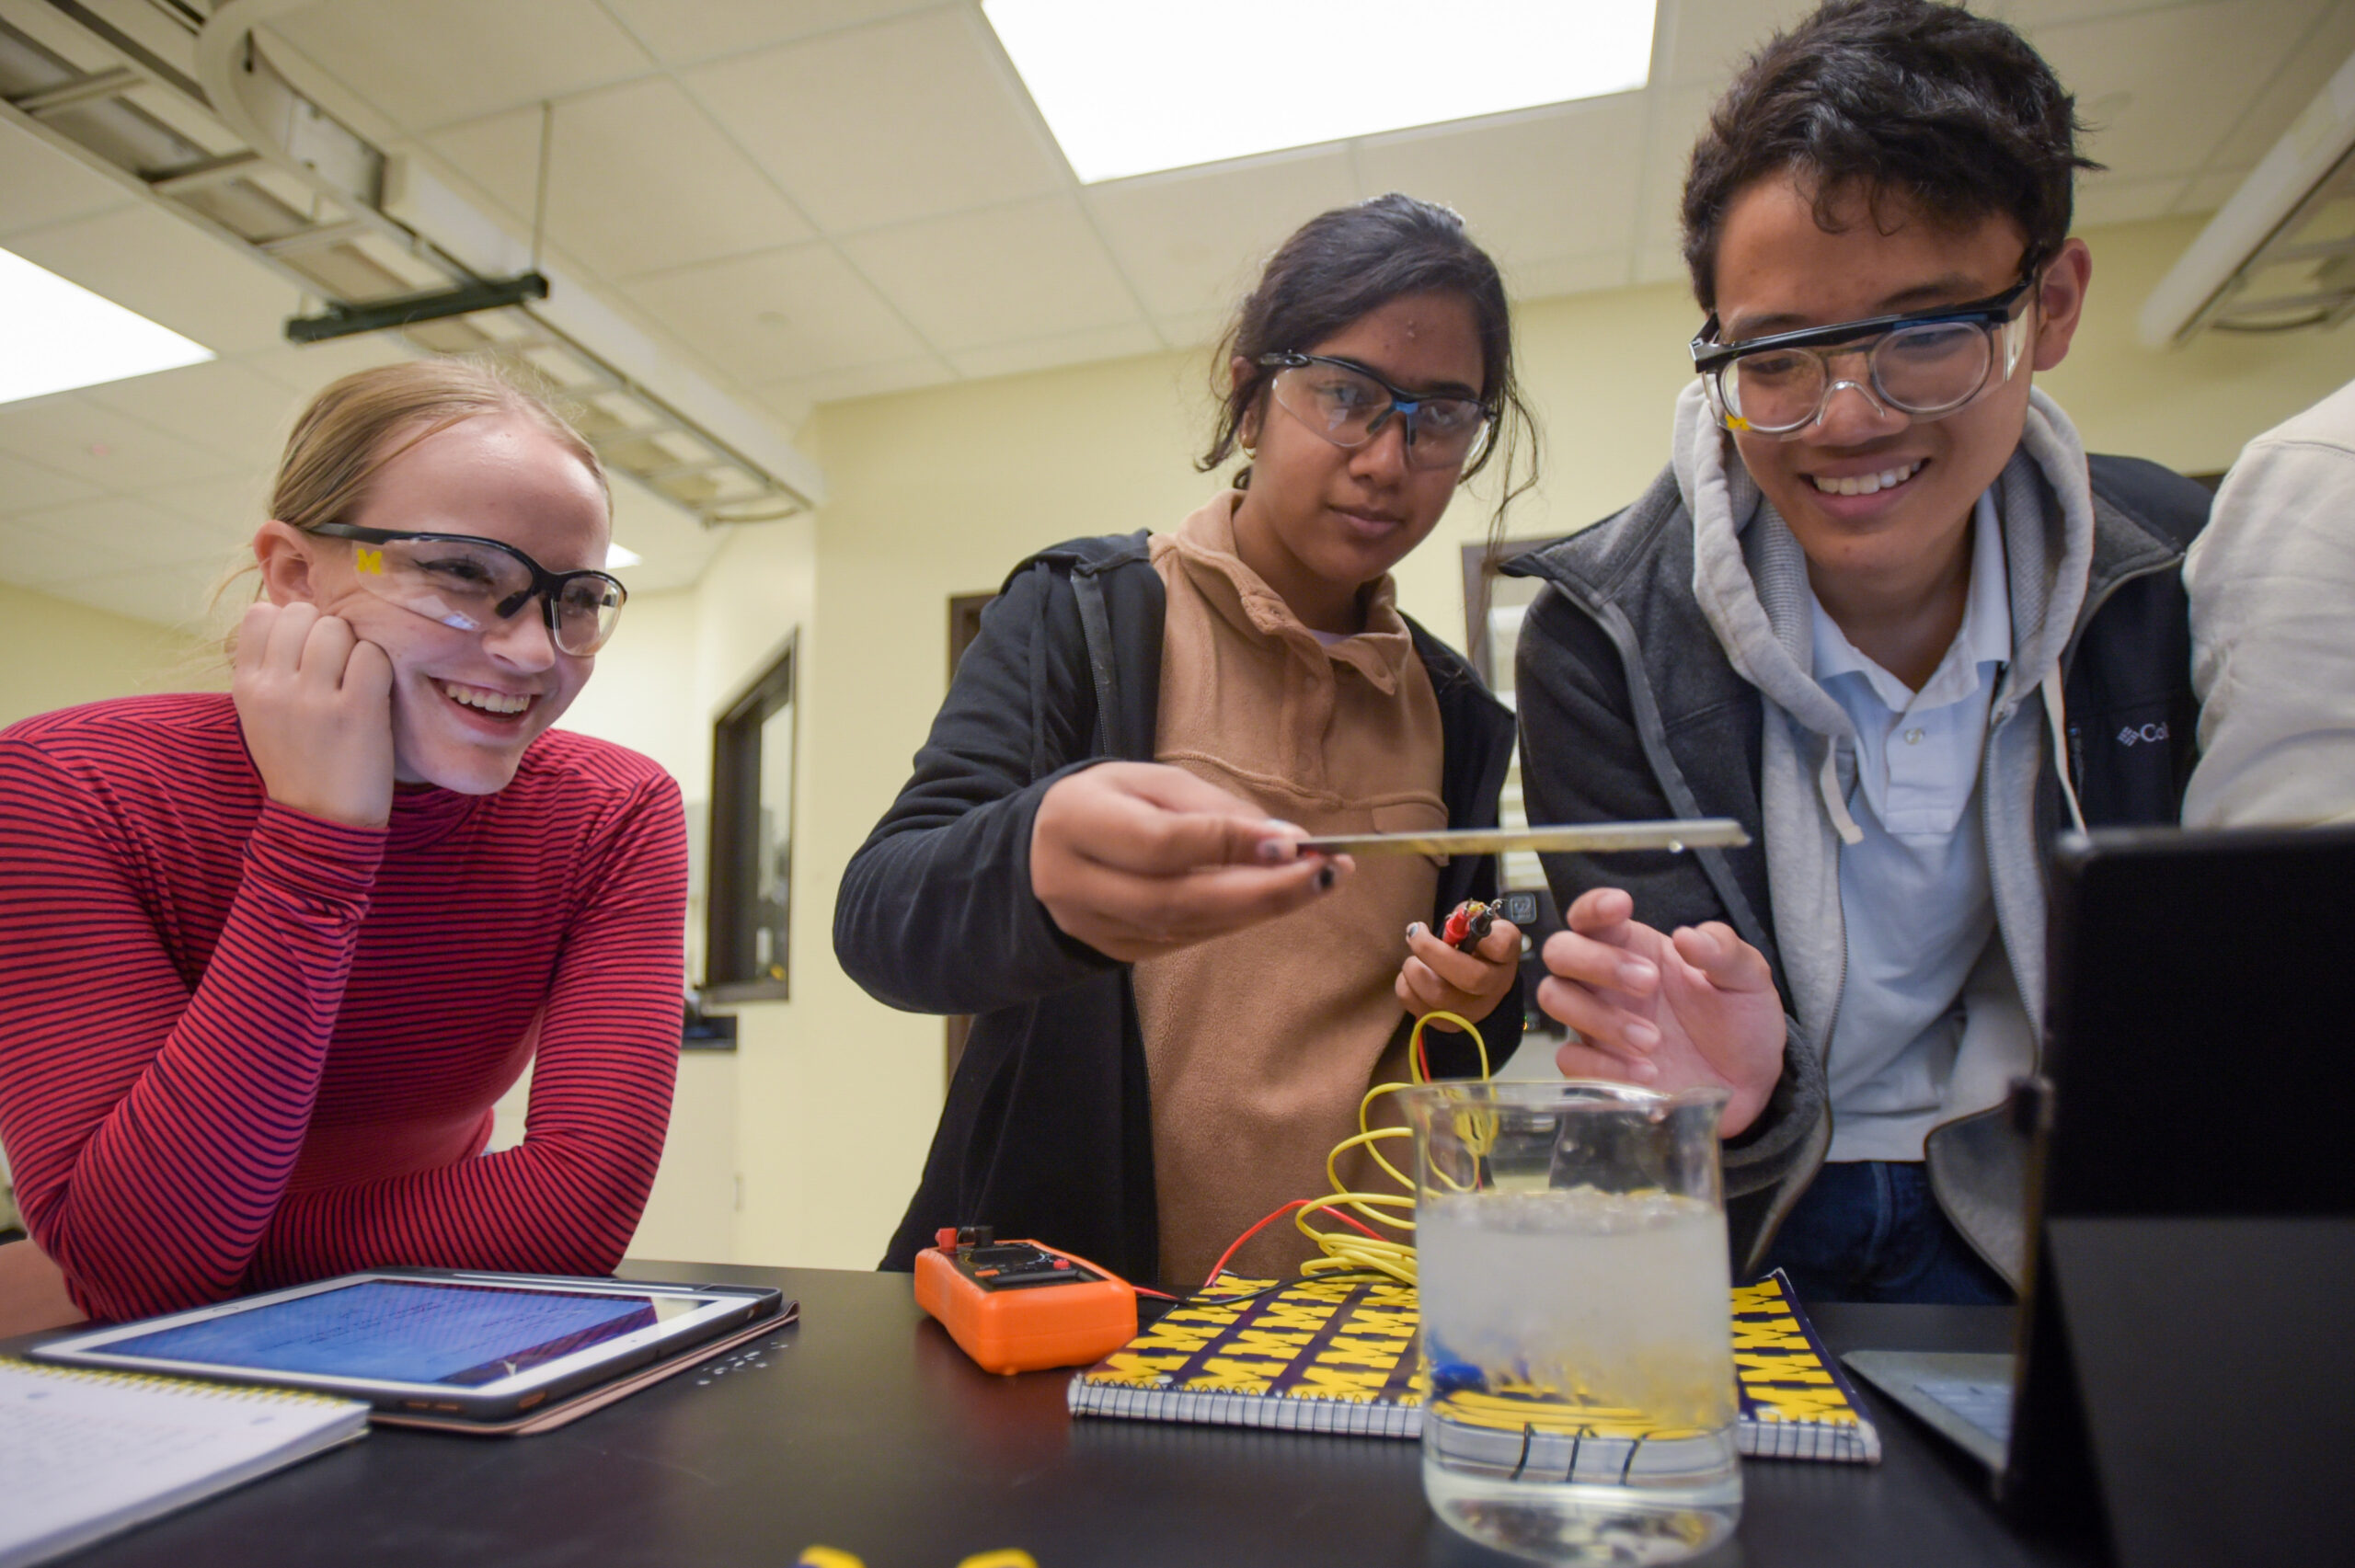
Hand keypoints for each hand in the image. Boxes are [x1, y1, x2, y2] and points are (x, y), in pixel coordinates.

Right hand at [232, 600, 394, 828]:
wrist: (319, 822)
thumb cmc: (298, 763)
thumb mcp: (260, 715)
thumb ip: (268, 669)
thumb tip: (289, 618)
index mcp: (246, 685)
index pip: (261, 614)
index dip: (292, 622)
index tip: (307, 650)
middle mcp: (274, 687)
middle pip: (303, 614)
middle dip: (326, 630)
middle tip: (338, 666)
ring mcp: (314, 699)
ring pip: (337, 628)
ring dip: (355, 646)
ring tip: (356, 679)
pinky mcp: (356, 712)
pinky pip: (372, 655)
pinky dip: (380, 666)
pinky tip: (375, 692)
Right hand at [1030, 761, 1347, 962]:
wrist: (1039, 854)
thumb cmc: (1106, 804)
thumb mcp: (1149, 782)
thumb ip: (1212, 809)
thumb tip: (1284, 842)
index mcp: (1076, 822)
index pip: (1161, 842)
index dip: (1230, 845)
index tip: (1294, 842)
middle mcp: (1075, 882)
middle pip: (1178, 899)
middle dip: (1262, 891)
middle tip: (1326, 874)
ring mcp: (1092, 927)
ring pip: (1187, 927)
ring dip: (1260, 909)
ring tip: (1319, 883)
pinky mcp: (1114, 952)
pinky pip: (1185, 940)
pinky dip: (1236, 921)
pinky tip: (1274, 900)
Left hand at [1395, 916, 1520, 1029]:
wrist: (1477, 989)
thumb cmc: (1476, 949)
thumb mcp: (1481, 927)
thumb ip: (1469, 917)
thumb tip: (1455, 919)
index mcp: (1504, 957)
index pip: (1502, 946)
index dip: (1483, 936)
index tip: (1463, 925)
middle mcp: (1494, 987)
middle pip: (1469, 978)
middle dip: (1432, 951)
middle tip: (1415, 933)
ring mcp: (1471, 1012)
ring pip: (1438, 994)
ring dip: (1414, 969)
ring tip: (1414, 959)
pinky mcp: (1447, 1025)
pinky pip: (1416, 1006)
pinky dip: (1406, 985)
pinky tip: (1414, 975)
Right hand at [1535, 887, 1784, 1135]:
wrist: (1751, 1083)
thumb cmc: (1741, 1022)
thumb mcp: (1748, 979)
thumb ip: (1724, 951)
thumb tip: (1688, 936)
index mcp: (1637, 948)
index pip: (1592, 915)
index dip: (1594, 906)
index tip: (1621, 906)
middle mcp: (1607, 982)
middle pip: (1560, 952)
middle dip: (1596, 962)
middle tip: (1650, 982)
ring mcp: (1598, 1024)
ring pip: (1555, 999)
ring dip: (1598, 1017)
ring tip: (1652, 1039)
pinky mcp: (1600, 1067)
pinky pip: (1570, 1059)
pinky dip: (1602, 1065)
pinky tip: (1646, 1072)